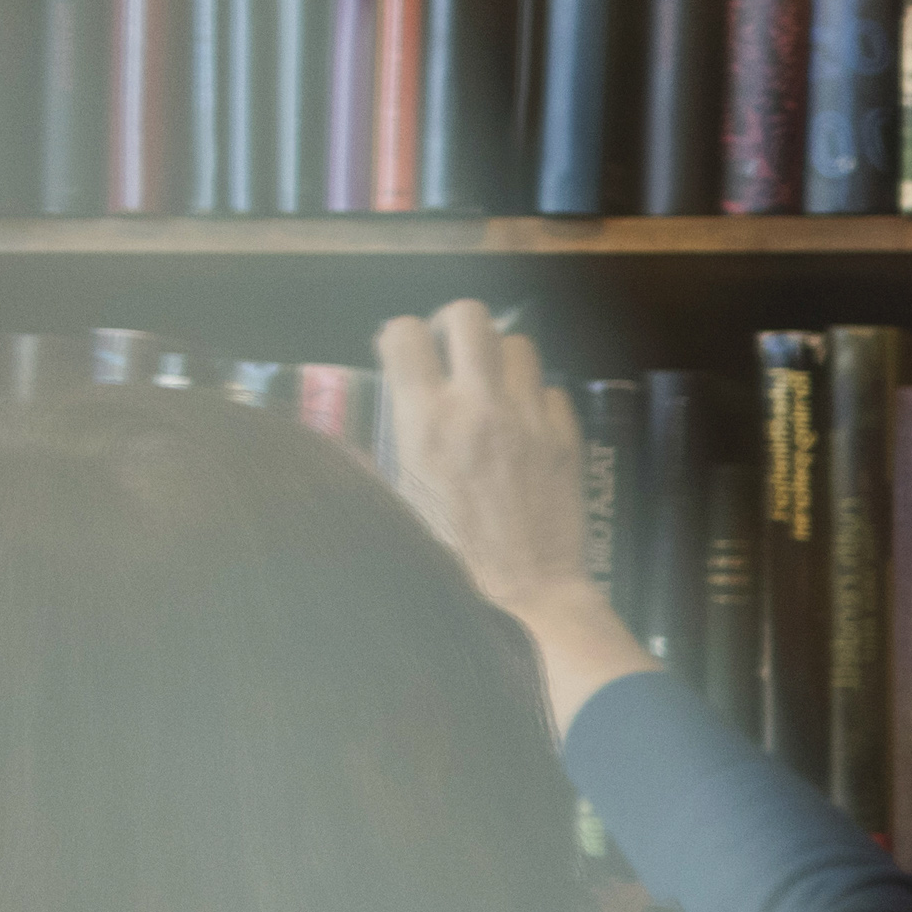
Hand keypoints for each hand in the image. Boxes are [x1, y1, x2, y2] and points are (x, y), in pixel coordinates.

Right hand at [377, 300, 652, 730]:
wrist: (525, 595)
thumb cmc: (450, 557)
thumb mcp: (396, 502)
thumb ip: (375, 455)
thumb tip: (344, 436)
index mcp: (422, 420)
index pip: (404, 332)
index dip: (403, 337)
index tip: (407, 356)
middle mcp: (477, 407)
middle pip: (470, 315)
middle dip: (456, 325)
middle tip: (454, 354)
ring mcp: (528, 419)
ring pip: (520, 343)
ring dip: (503, 358)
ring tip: (494, 387)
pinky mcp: (566, 439)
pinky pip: (554, 390)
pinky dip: (538, 399)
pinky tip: (527, 425)